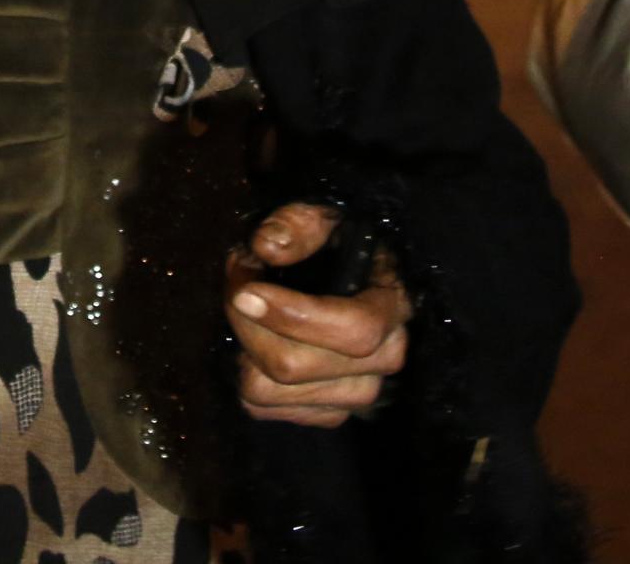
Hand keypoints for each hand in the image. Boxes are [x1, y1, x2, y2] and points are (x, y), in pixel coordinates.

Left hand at [227, 202, 410, 427]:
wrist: (346, 276)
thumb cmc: (334, 244)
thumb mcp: (323, 217)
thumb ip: (297, 224)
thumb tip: (267, 247)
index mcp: (393, 306)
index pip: (353, 330)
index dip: (292, 316)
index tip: (245, 292)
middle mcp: (384, 359)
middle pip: (294, 365)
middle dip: (247, 323)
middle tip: (237, 282)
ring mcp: (358, 393)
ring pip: (269, 390)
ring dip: (242, 345)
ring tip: (248, 309)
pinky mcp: (327, 413)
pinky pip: (262, 407)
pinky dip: (245, 371)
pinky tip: (258, 340)